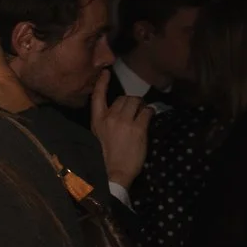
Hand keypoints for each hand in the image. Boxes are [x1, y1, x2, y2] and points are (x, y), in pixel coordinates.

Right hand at [90, 73, 149, 189]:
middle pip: (123, 98)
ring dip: (142, 106)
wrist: (112, 173)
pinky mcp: (138, 128)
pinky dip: (150, 113)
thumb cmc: (104, 159)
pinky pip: (148, 112)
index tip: (106, 72)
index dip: (102, 83)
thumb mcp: (98, 137)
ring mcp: (124, 122)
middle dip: (131, 102)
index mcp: (97, 121)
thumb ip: (106, 123)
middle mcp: (109, 118)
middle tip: (135, 110)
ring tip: (143, 114)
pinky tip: (149, 119)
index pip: (97, 97)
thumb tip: (118, 114)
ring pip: (136, 102)